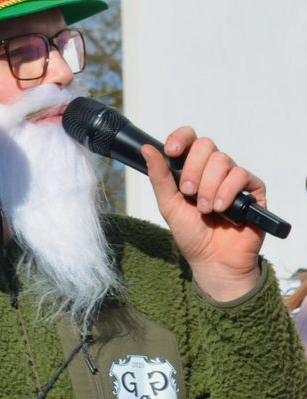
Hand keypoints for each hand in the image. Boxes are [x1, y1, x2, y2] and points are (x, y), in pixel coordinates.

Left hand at [141, 127, 263, 301]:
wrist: (213, 260)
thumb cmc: (191, 233)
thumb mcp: (168, 204)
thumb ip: (159, 176)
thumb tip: (146, 148)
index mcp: (191, 168)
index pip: (189, 139)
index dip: (180, 138)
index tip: (171, 151)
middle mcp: (212, 169)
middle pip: (205, 145)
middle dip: (193, 169)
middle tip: (188, 192)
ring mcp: (233, 178)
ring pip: (222, 160)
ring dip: (209, 186)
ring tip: (205, 209)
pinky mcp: (252, 189)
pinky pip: (241, 175)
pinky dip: (227, 191)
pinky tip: (221, 208)